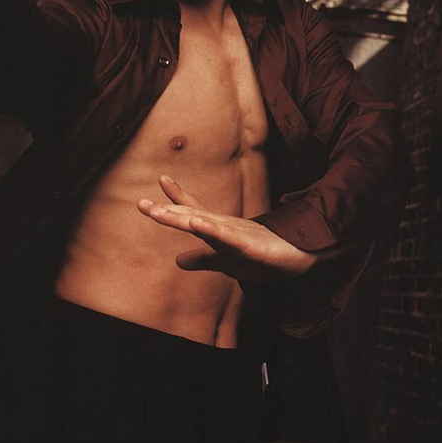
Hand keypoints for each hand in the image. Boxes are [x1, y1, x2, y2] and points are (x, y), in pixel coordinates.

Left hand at [137, 175, 315, 283]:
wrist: (300, 258)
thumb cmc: (263, 257)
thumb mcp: (227, 262)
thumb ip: (203, 259)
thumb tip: (177, 261)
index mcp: (219, 229)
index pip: (193, 211)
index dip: (175, 199)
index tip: (160, 180)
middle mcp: (224, 227)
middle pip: (192, 216)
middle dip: (167, 210)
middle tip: (141, 204)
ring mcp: (236, 235)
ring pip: (206, 225)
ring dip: (183, 218)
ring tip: (160, 212)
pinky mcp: (249, 246)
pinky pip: (228, 239)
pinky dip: (212, 230)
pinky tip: (198, 224)